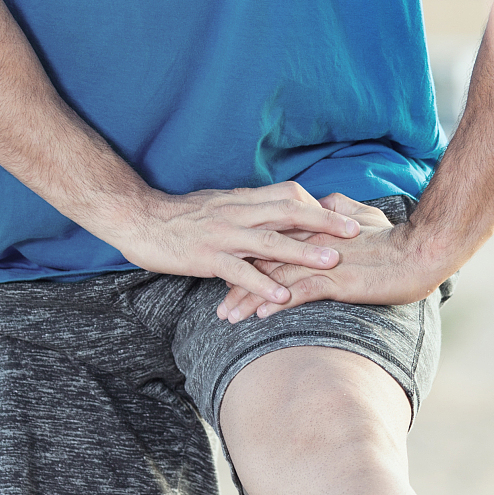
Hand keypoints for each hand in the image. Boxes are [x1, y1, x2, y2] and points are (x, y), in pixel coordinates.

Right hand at [107, 182, 361, 301]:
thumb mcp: (217, 205)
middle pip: (289, 212)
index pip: (288, 195)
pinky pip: (239, 271)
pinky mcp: (206, 257)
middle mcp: (237, 213)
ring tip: (331, 263)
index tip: (343, 214)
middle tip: (355, 231)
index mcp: (241, 200)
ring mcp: (223, 235)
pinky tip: (281, 299)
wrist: (138, 219)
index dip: (317, 205)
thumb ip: (245, 211)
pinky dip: (262, 284)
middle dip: (324, 221)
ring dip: (303, 252)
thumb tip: (272, 215)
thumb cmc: (177, 216)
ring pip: (270, 241)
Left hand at [215, 193, 444, 320]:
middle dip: (238, 285)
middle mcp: (313, 243)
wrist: (423, 251)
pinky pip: (302, 291)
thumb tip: (324, 202)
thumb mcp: (364, 217)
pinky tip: (261, 314)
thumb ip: (339, 209)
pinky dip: (279, 301)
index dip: (247, 260)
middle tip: (219, 306)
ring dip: (249, 299)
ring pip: (276, 278)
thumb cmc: (396, 239)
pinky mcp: (338, 279)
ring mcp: (324, 261)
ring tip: (228, 316)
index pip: (271, 244)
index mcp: (316, 230)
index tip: (228, 275)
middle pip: (265, 263)